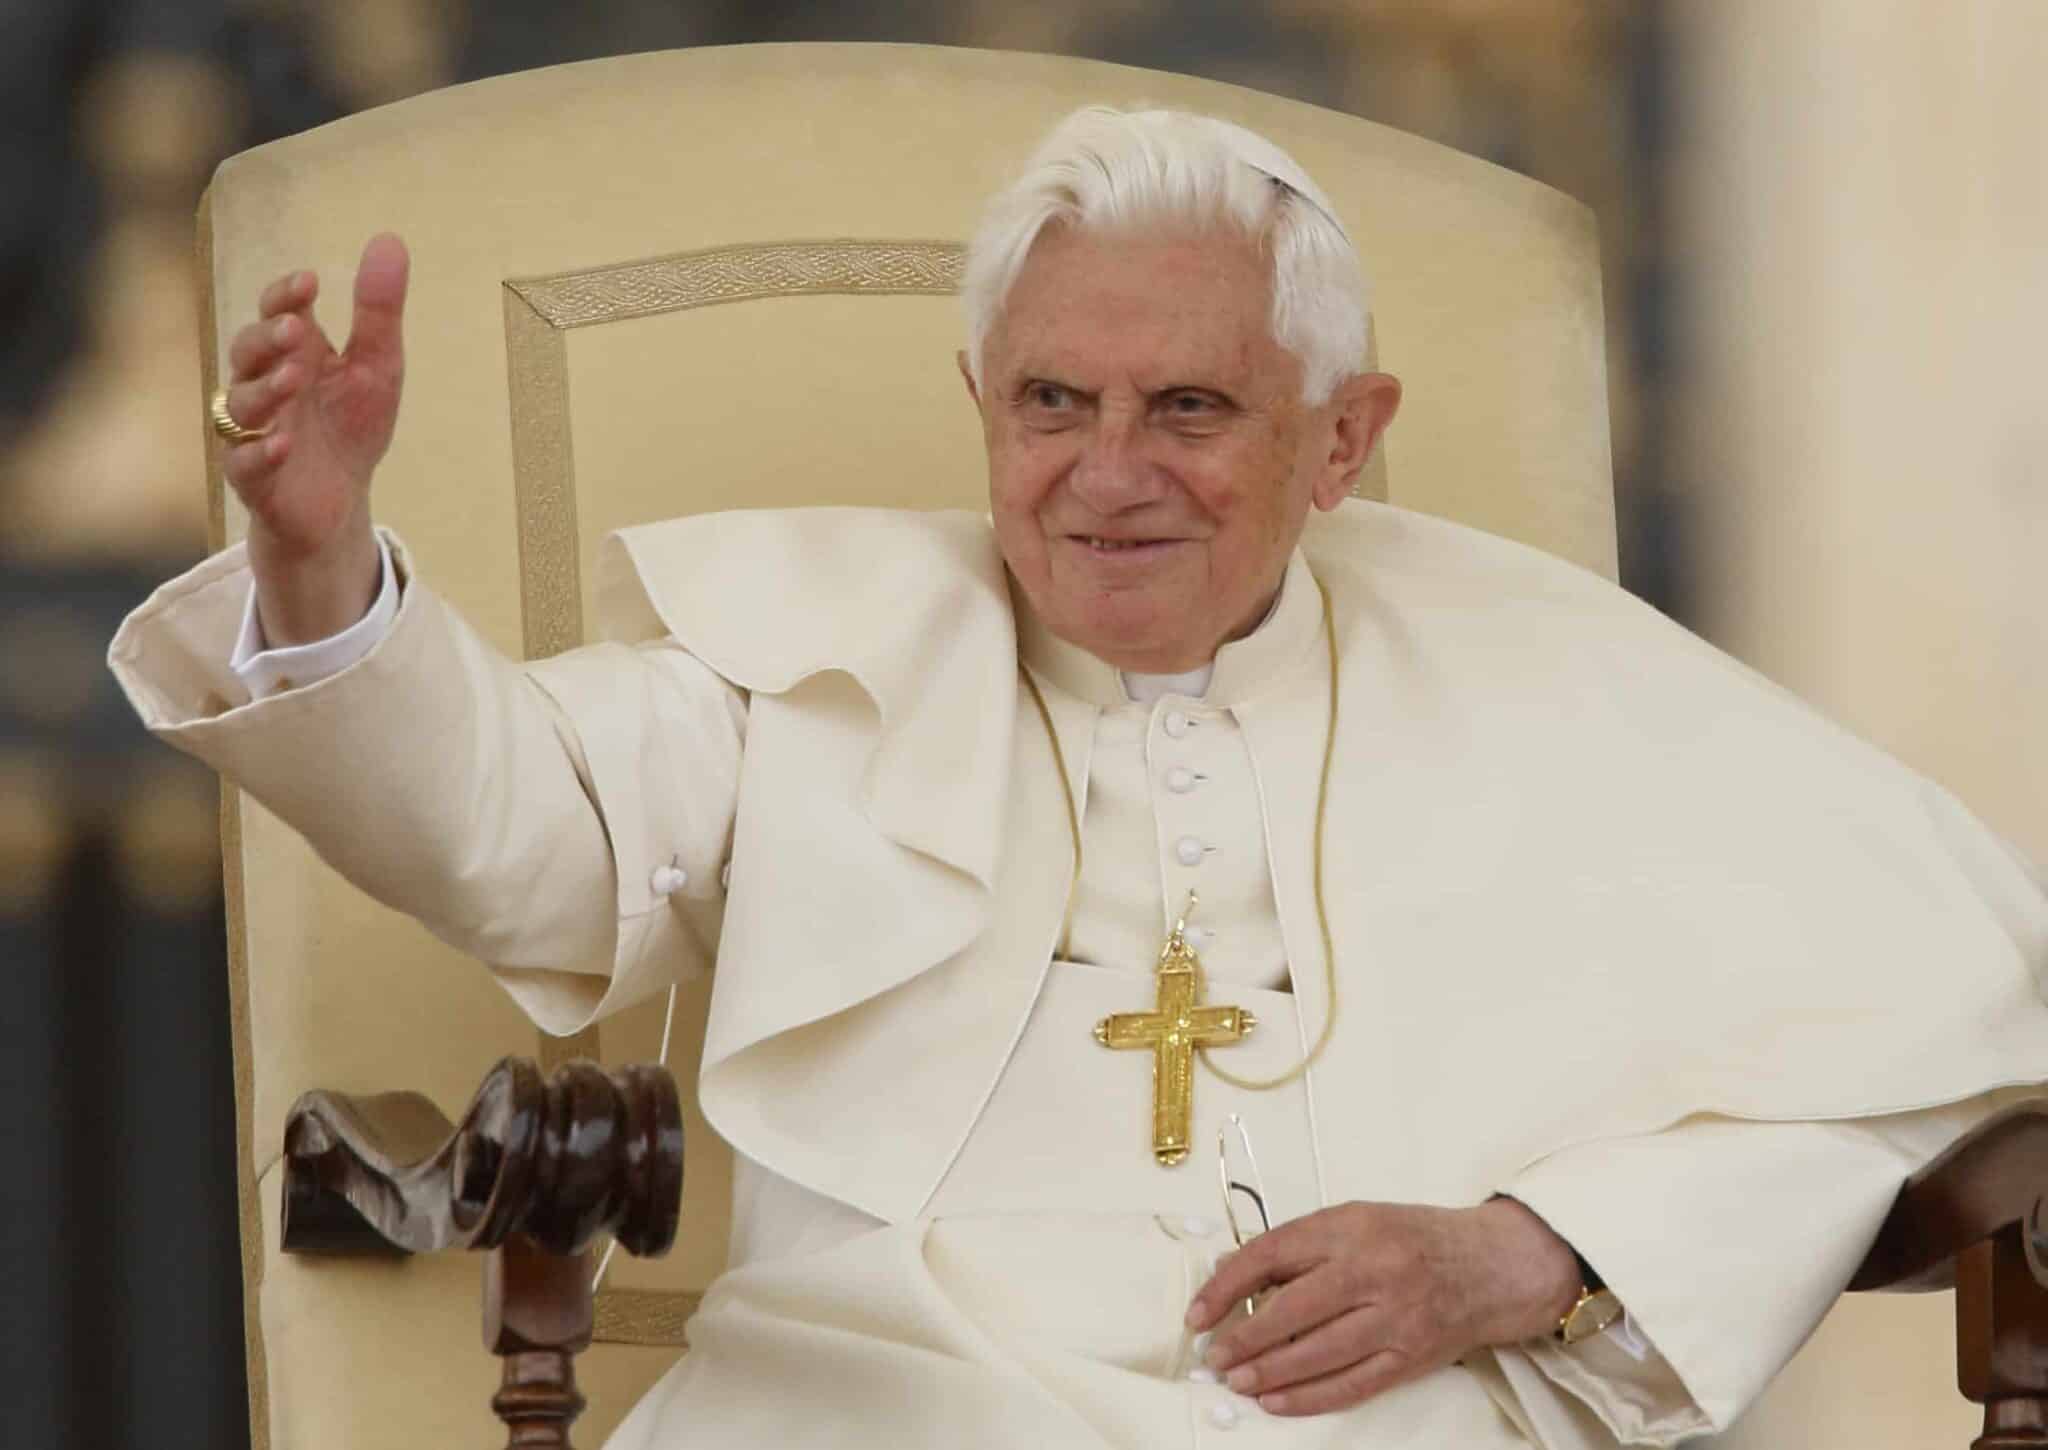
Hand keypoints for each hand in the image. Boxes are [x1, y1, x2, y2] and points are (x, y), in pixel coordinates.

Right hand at [220, 233, 409, 644]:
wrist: (339, 501)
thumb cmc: (351, 426)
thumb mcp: (378, 366)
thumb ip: (378, 311)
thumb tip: (388, 238)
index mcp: (294, 352)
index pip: (277, 312)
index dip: (285, 295)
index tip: (310, 282)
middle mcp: (264, 384)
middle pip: (247, 350)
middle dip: (268, 338)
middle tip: (297, 331)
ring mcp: (253, 430)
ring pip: (240, 403)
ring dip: (265, 389)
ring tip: (294, 380)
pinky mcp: (252, 477)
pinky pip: (244, 461)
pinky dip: (259, 453)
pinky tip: (282, 445)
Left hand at [1184, 1197, 1580, 1416]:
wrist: (1493, 1265)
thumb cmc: (1416, 1238)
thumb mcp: (1356, 1219)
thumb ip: (1301, 1245)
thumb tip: (1233, 1275)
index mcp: (1352, 1227)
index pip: (1272, 1254)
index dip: (1226, 1286)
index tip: (1198, 1312)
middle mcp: (1374, 1270)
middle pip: (1292, 1309)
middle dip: (1243, 1338)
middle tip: (1214, 1356)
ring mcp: (1396, 1318)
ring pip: (1319, 1354)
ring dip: (1269, 1372)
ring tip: (1237, 1381)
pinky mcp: (1411, 1358)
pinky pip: (1351, 1385)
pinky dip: (1309, 1397)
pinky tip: (1277, 1401)